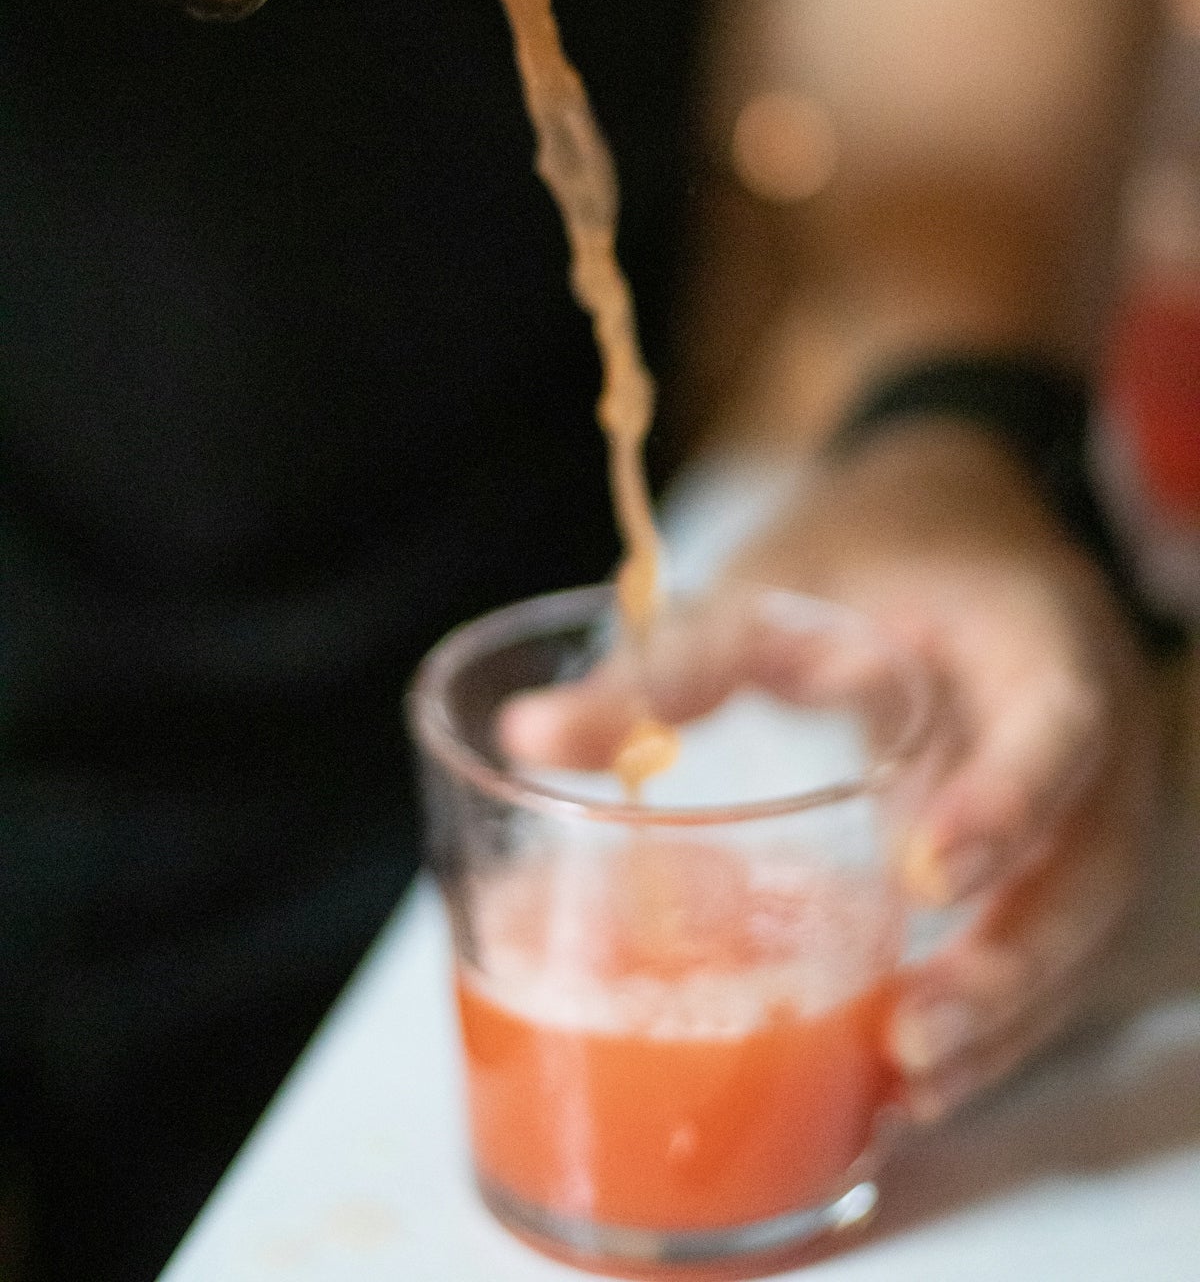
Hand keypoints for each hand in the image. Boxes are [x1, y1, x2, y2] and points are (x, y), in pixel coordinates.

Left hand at [500, 419, 1163, 1122]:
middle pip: (1086, 865)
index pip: (1058, 721)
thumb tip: (527, 738)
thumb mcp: (769, 591)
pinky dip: (986, 1020)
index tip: (924, 876)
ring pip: (1073, 931)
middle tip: (906, 1041)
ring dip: (999, 1023)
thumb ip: (668, 667)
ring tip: (898, 1096)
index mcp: (1036, 636)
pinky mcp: (1046, 862)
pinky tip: (905, 1085)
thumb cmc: (857, 559)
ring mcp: (1078, 806)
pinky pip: (1041, 946)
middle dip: (1008, 967)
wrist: (943, 547)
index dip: (1006, 801)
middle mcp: (1087, 734)